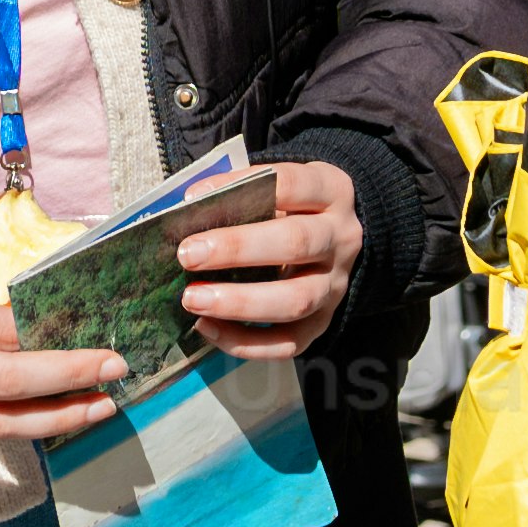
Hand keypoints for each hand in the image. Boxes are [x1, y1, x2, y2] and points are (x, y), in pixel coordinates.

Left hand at [175, 153, 363, 362]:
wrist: (335, 242)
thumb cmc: (292, 209)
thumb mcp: (279, 190)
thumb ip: (242, 195)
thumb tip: (189, 208)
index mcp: (331, 192)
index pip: (292, 184)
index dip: (242, 186)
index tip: (194, 198)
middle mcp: (339, 239)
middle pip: (295, 243)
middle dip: (237, 249)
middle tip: (188, 255)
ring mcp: (335, 285)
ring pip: (295, 300)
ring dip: (239, 303)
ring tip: (192, 299)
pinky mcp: (322, 323)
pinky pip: (288, 343)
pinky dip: (244, 342)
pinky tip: (207, 328)